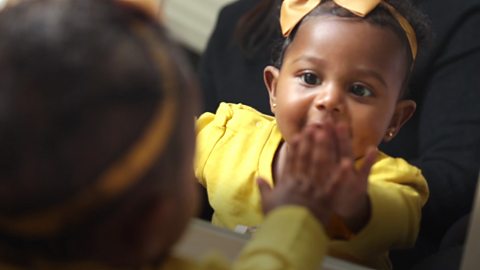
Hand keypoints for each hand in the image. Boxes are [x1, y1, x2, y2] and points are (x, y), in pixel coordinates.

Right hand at [258, 121, 376, 232]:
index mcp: (288, 183)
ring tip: (328, 135)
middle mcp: (301, 183)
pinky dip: (340, 174)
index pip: (292, 161)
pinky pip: (334, 185)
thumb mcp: (268, 202)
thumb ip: (264, 188)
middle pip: (307, 159)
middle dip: (311, 141)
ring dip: (324, 149)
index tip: (299, 135)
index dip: (296, 147)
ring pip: (319, 166)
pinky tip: (348, 163)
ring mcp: (313, 190)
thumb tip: (257, 178)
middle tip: (315, 126)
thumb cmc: (278, 219)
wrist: (287, 234)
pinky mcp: (325, 200)